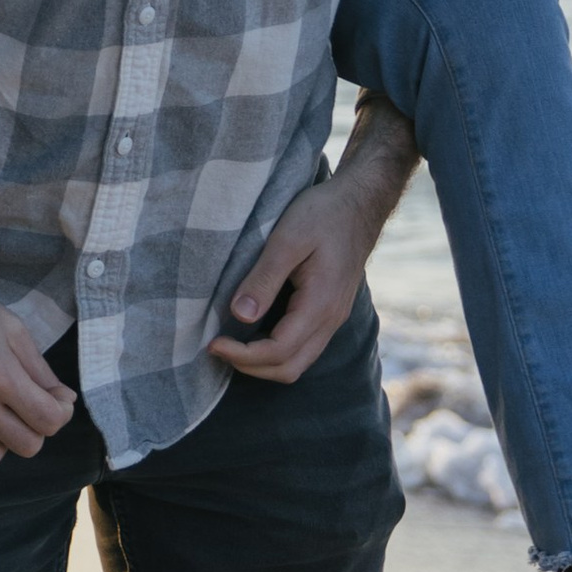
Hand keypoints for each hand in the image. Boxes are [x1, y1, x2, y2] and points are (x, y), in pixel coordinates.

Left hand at [206, 169, 381, 385]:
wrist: (359, 203)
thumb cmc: (324, 214)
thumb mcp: (288, 239)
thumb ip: (265, 279)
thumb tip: (240, 316)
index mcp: (320, 305)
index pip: (278, 351)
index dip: (242, 355)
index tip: (212, 342)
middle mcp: (331, 320)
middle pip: (289, 368)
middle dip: (250, 366)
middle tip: (216, 347)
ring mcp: (333, 318)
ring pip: (298, 361)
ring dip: (263, 363)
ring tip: (231, 344)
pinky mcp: (330, 311)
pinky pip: (303, 346)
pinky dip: (276, 351)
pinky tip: (254, 332)